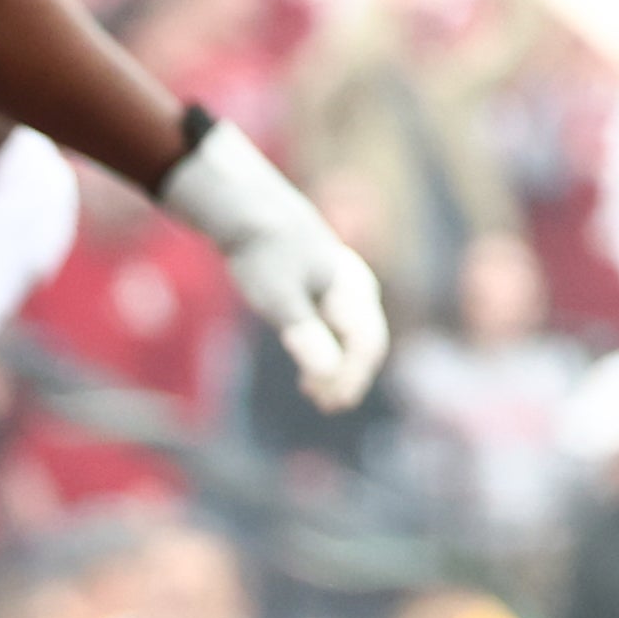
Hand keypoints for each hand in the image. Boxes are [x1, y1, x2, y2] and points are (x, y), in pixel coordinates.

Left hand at [157, 122, 387, 411]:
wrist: (251, 213)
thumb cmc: (266, 255)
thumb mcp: (280, 298)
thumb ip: (305, 335)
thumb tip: (327, 376)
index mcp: (353, 291)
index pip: (366, 345)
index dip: (351, 378)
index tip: (327, 400)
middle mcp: (359, 289)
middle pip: (367, 343)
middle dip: (349, 377)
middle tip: (325, 404)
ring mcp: (348, 288)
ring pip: (357, 337)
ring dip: (342, 368)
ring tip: (316, 393)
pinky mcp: (331, 289)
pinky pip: (343, 328)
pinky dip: (333, 352)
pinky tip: (310, 367)